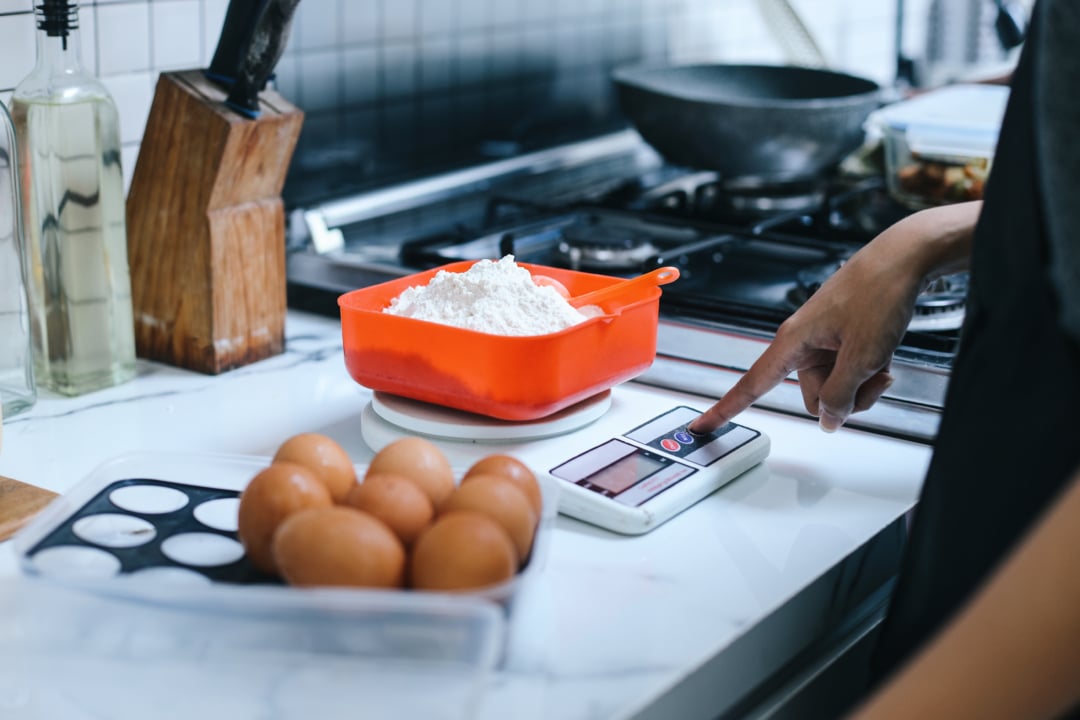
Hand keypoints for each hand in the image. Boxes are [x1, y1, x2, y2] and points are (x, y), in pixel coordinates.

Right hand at [688, 203, 979, 433]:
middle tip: (874, 378)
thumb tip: (829, 421)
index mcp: (793, 341)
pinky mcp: (843, 336)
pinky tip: (885, 355)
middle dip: (845, 398)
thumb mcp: (863, 356)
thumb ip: (841, 395)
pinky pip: (848, 369)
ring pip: (835, 386)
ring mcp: (825, 339)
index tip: (701, 426)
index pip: (751, 385)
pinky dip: (869, 371)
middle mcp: (803, 342)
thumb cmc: (880, 293)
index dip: (725, 409)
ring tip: (883, 363)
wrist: (906, 258)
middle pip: (812, 395)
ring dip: (862, 384)